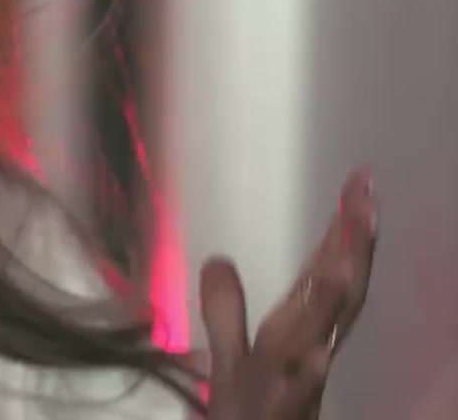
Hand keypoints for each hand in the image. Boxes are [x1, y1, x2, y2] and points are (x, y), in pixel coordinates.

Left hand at [200, 168, 377, 419]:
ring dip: (332, 298)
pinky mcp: (282, 411)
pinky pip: (298, 391)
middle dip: (350, 247)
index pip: (324, 274)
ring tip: (343, 253)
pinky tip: (317, 350)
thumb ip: (225, 312)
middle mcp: (307, 353)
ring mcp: (296, 384)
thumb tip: (217, 259)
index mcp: (297, 335)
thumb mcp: (232, 356)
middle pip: (335, 294)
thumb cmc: (248, 411)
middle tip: (364, 193)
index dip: (342, 231)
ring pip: (320, 337)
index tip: (358, 184)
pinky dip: (309, 370)